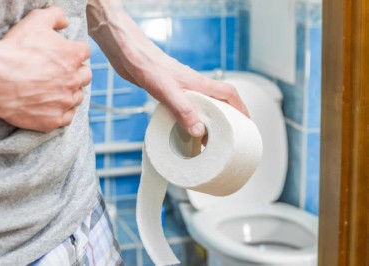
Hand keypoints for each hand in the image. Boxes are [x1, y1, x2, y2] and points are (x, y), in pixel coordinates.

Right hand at [0, 6, 90, 131]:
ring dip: (70, 92)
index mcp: (73, 55)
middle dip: (75, 72)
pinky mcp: (54, 120)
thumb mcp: (36, 21)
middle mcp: (74, 80)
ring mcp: (64, 102)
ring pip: (77, 97)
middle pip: (85, 76)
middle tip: (59, 72)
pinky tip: (51, 105)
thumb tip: (65, 21)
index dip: (72, 51)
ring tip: (53, 89)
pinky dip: (62, 112)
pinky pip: (67, 117)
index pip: (84, 51)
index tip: (62, 54)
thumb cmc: (15, 49)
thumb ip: (56, 16)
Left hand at [120, 55, 248, 137]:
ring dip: (206, 120)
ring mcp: (181, 88)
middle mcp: (193, 85)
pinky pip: (185, 106)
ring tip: (205, 140)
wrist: (127, 54)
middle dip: (226, 119)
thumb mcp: (167, 92)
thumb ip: (184, 111)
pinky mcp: (168, 91)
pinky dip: (188, 118)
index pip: (229, 94)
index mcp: (199, 84)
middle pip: (218, 101)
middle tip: (227, 138)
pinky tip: (180, 129)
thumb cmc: (146, 66)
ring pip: (201, 105)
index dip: (241, 109)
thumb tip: (199, 132)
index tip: (246, 125)